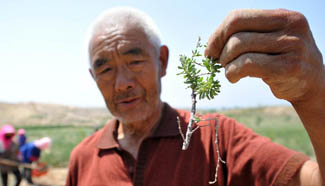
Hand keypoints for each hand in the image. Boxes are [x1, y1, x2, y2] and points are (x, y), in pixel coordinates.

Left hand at [205, 9, 324, 103]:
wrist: (311, 84)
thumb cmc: (281, 60)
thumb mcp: (270, 40)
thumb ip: (247, 34)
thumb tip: (212, 44)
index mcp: (284, 16)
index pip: (237, 17)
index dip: (218, 34)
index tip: (211, 50)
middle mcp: (291, 27)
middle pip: (236, 32)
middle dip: (220, 49)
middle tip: (219, 61)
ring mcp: (292, 46)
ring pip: (239, 48)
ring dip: (226, 63)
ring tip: (229, 71)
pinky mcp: (288, 67)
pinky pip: (247, 65)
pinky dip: (232, 72)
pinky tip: (234, 77)